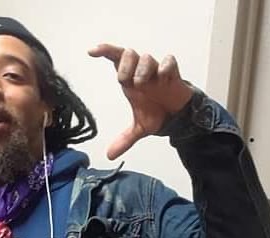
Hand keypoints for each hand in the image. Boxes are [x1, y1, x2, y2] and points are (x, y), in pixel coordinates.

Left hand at [88, 44, 193, 159]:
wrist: (177, 117)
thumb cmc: (156, 113)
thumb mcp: (139, 129)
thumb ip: (124, 139)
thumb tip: (109, 155)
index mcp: (130, 81)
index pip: (116, 59)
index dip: (105, 51)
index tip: (91, 52)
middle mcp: (141, 73)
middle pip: (129, 53)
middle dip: (125, 65)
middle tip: (125, 80)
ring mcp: (157, 71)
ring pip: (147, 57)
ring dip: (142, 70)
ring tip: (144, 85)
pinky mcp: (173, 73)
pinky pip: (169, 61)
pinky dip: (165, 68)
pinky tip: (163, 79)